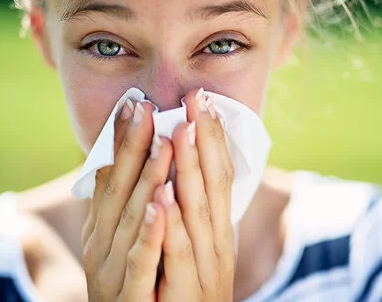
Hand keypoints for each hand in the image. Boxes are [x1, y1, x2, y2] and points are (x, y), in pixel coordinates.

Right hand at [81, 99, 172, 300]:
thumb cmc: (129, 283)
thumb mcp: (119, 240)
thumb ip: (122, 205)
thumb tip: (122, 160)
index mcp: (101, 229)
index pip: (109, 177)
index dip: (120, 141)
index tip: (133, 104)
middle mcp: (101, 245)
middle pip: (118, 190)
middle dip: (132, 147)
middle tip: (146, 108)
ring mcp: (112, 270)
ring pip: (131, 218)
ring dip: (147, 179)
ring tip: (163, 142)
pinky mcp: (131, 296)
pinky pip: (141, 260)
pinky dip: (150, 231)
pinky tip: (162, 203)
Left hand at [153, 88, 235, 301]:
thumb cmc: (183, 288)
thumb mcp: (193, 245)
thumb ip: (189, 211)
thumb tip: (177, 171)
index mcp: (216, 229)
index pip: (218, 176)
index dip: (213, 139)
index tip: (203, 102)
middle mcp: (216, 243)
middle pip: (213, 185)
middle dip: (205, 140)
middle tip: (197, 99)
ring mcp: (204, 267)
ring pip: (197, 212)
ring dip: (189, 170)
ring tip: (179, 131)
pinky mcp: (183, 292)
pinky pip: (177, 254)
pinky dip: (172, 225)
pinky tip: (163, 198)